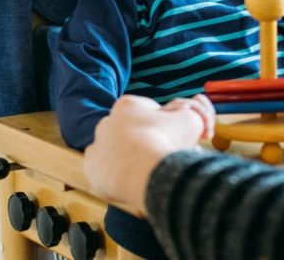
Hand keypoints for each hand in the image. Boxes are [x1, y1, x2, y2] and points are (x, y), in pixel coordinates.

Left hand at [83, 94, 210, 216]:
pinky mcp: (91, 166)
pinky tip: (131, 180)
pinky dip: (117, 175)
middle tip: (160, 156)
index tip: (172, 139)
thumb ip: (192, 114)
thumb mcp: (190, 120)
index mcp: (128, 105)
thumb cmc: (167, 141)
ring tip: (147, 172)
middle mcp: (107, 121)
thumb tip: (191, 114)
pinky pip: (105, 170)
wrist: (146, 170)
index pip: (148, 112)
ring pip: (116, 151)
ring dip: (130, 159)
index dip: (164, 126)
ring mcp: (97, 144)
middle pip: (130, 131)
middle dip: (144, 142)